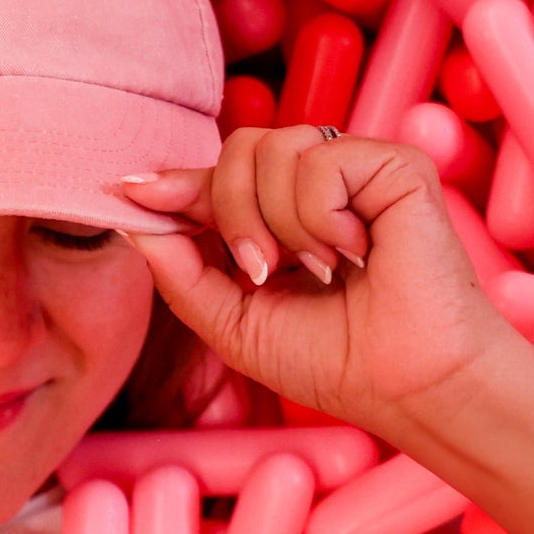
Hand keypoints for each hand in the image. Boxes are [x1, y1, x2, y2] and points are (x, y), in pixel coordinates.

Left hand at [120, 126, 513, 445]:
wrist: (407, 385)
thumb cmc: (334, 361)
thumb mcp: (233, 322)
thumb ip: (180, 272)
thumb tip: (132, 218)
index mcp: (281, 218)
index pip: (217, 179)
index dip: (174, 184)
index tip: (126, 191)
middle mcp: (318, 185)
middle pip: (237, 150)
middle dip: (230, 214)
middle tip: (263, 270)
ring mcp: (358, 170)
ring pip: (272, 148)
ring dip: (279, 222)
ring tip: (322, 268)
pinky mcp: (396, 164)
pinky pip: (319, 160)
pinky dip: (322, 216)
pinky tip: (356, 251)